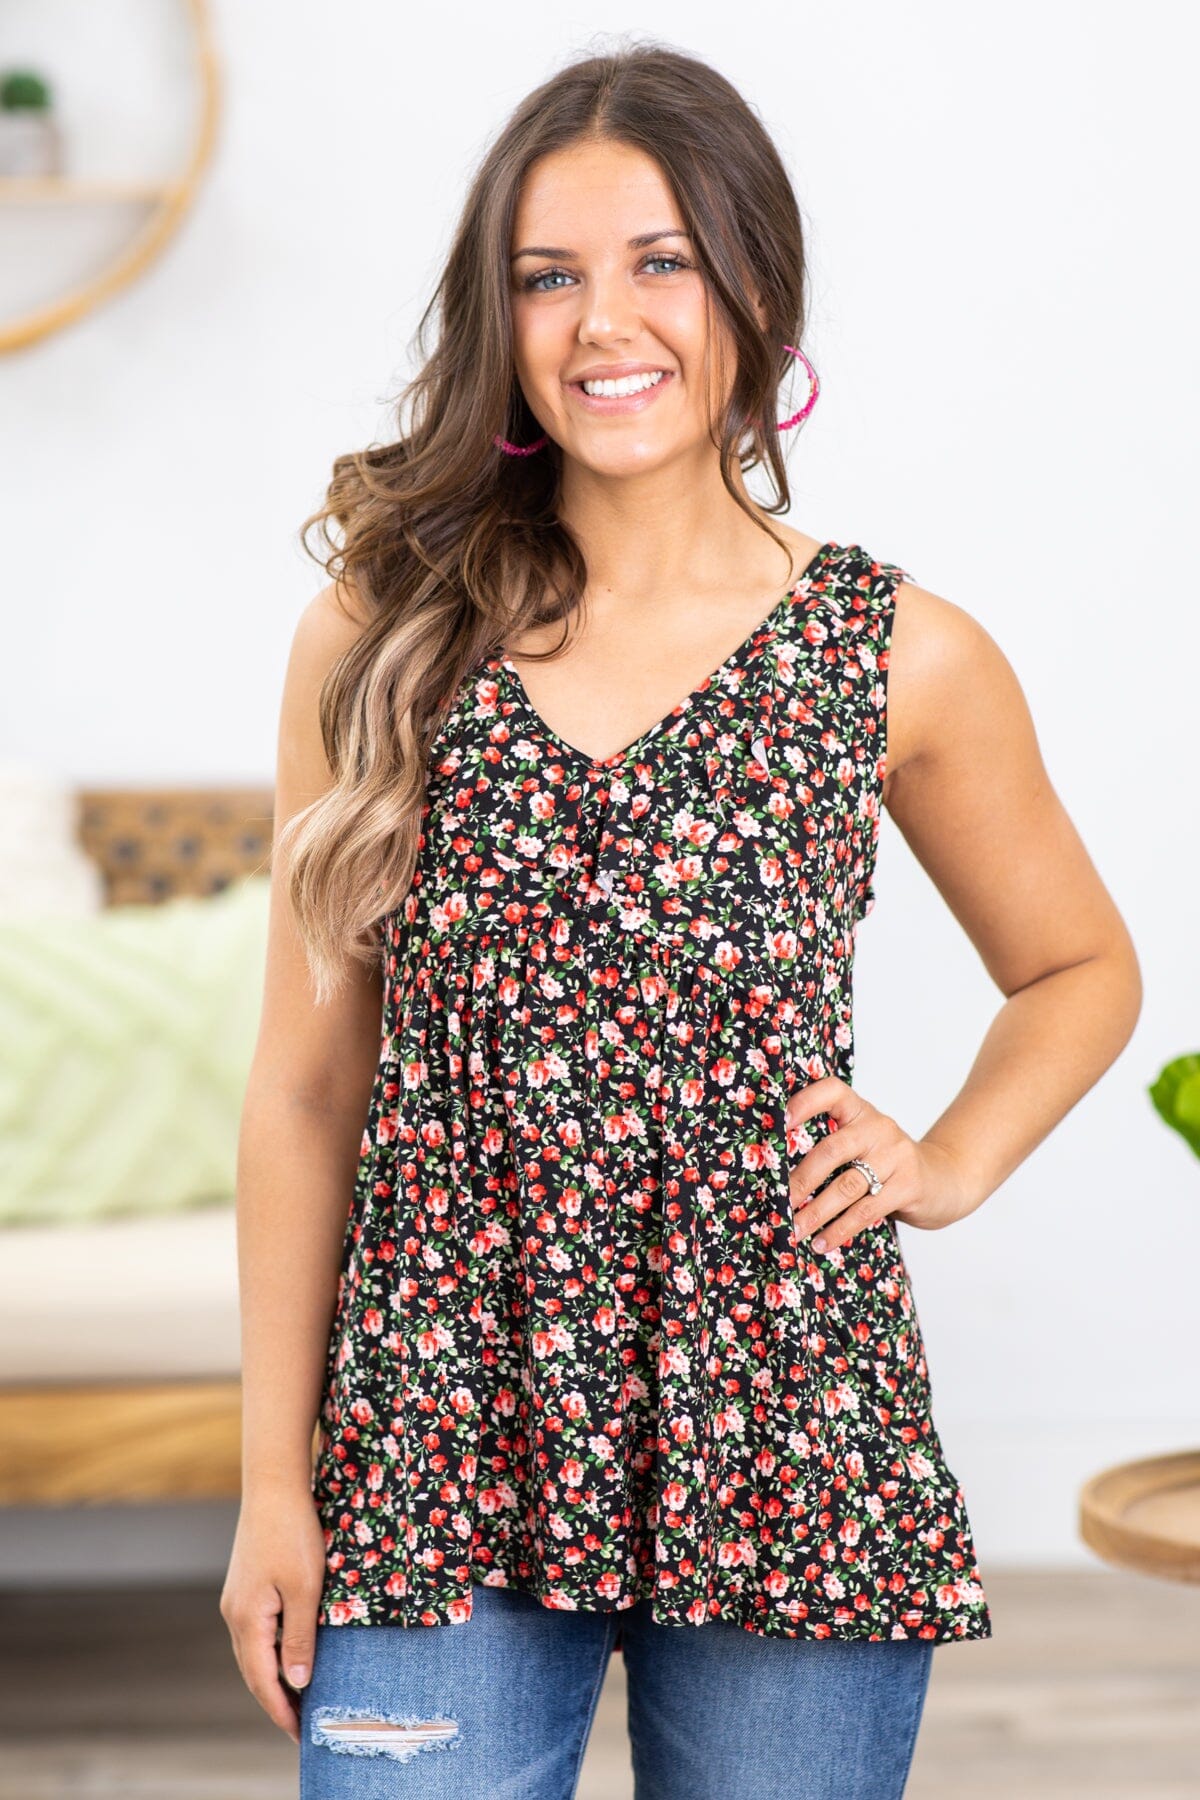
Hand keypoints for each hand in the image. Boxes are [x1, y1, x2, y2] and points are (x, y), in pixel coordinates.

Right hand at [219, 1487, 325, 1746]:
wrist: (274, 1484)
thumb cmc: (294, 1533)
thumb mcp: (306, 1588)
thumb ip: (300, 1637)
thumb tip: (297, 1682)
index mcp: (247, 1619)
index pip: (263, 1681)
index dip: (281, 1711)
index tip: (301, 1736)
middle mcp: (234, 1614)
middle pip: (253, 1671)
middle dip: (276, 1702)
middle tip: (302, 1727)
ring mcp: (236, 1599)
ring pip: (253, 1652)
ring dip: (273, 1678)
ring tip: (299, 1699)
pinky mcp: (245, 1585)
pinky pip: (256, 1632)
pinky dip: (271, 1652)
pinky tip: (288, 1655)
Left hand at [785, 1076, 972, 1253]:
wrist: (946, 1179)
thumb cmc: (889, 1164)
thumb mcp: (865, 1144)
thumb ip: (833, 1149)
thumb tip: (780, 1179)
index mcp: (862, 1112)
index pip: (833, 1092)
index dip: (806, 1102)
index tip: (782, 1121)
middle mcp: (879, 1128)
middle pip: (832, 1150)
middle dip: (802, 1179)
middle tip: (781, 1201)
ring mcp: (896, 1155)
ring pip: (847, 1185)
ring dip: (816, 1212)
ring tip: (795, 1229)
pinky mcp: (909, 1185)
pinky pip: (866, 1210)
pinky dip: (840, 1229)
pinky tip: (823, 1241)